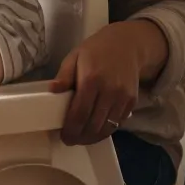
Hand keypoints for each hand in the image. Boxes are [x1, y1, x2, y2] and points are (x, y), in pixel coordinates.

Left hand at [50, 23, 139, 144]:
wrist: (127, 44)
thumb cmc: (95, 50)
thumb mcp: (74, 57)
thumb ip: (64, 76)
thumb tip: (52, 91)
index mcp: (91, 80)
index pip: (80, 112)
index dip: (71, 128)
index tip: (64, 136)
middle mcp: (109, 91)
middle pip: (94, 124)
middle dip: (81, 136)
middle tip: (70, 140)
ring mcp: (123, 97)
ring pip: (107, 127)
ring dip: (93, 137)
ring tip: (81, 139)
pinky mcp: (132, 101)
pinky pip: (119, 122)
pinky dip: (107, 130)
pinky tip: (96, 131)